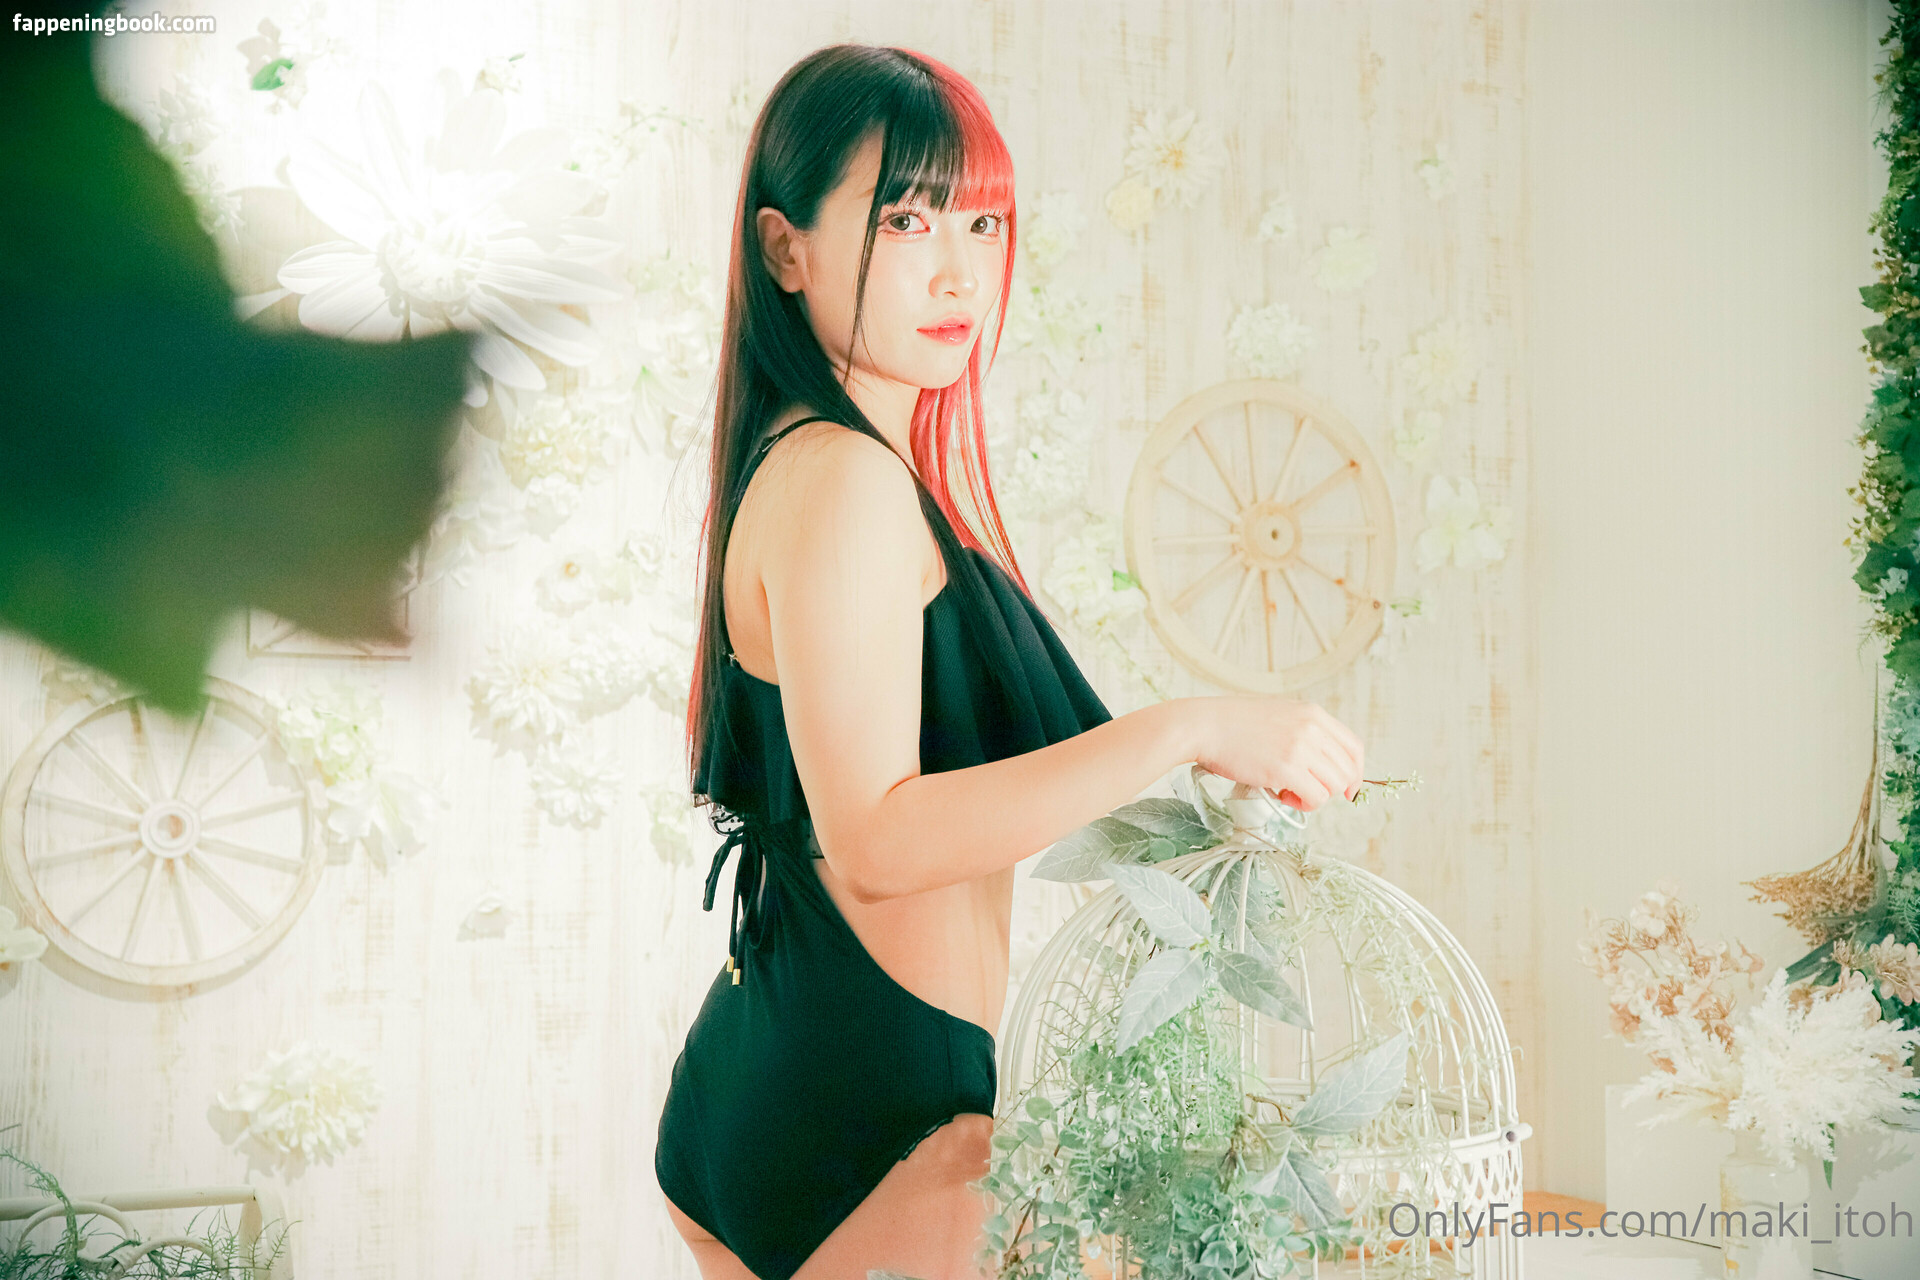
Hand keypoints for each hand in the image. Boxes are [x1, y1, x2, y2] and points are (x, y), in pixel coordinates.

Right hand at [1183, 695, 1364, 811]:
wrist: (1204, 726)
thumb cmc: (1232, 724)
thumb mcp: (1278, 714)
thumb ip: (1303, 731)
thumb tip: (1319, 762)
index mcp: (1313, 713)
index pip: (1354, 747)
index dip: (1355, 772)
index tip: (1346, 789)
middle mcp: (1313, 728)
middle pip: (1347, 770)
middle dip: (1331, 789)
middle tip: (1306, 792)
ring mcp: (1301, 747)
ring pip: (1332, 787)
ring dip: (1314, 797)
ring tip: (1288, 792)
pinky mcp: (1287, 768)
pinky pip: (1315, 798)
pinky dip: (1303, 804)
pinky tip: (1281, 795)